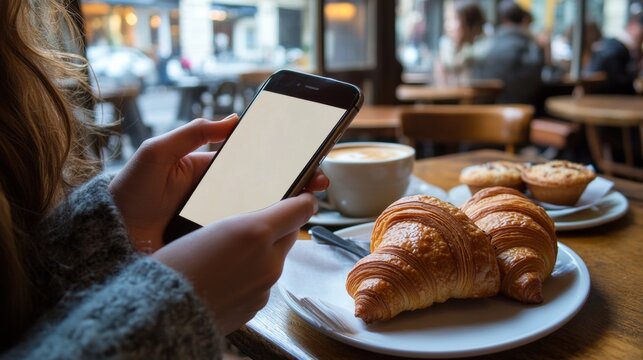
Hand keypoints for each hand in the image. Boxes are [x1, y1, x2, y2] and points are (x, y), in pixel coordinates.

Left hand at [109, 115, 327, 252]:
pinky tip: (287, 224)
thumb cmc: (129, 192)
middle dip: (293, 180)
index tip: (302, 153)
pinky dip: (268, 227)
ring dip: (288, 203)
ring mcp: (218, 218)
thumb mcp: (157, 153)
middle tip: (318, 179)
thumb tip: (232, 120)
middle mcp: (218, 193)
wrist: (111, 239)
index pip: (251, 159)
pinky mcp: (215, 241)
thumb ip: (193, 133)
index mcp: (208, 169)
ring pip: (260, 209)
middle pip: (264, 184)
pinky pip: (246, 232)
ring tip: (311, 198)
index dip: (278, 156)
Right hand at [153, 192, 317, 334]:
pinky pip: (262, 283)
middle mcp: (268, 261)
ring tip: (230, 252)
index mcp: (256, 233)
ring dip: (262, 252)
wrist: (163, 313)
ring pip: (274, 259)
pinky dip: (251, 275)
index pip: (299, 210)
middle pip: (289, 234)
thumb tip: (279, 214)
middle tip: (258, 220)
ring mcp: (264, 287)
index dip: (304, 199)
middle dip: (279, 226)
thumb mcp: (211, 226)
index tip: (307, 195)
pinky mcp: (256, 306)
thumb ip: (251, 219)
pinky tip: (226, 274)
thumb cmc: (178, 265)